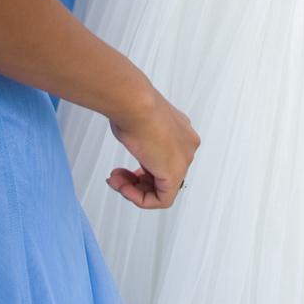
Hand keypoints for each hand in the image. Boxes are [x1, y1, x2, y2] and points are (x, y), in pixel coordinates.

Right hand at [108, 88, 200, 209]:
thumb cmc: (132, 105)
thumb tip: (135, 141)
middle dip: (137, 181)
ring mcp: (184, 159)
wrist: (134, 103)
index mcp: (181, 130)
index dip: (142, 170)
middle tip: (118, 177)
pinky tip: (124, 188)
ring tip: (116, 181)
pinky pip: (162, 200)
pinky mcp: (175, 174)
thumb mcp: (138, 121)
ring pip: (163, 189)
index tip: (123, 170)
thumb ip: (143, 137)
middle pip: (163, 175)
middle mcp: (186, 145)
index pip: (165, 159)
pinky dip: (140, 198)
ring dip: (134, 190)